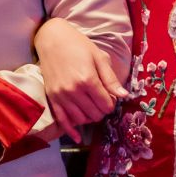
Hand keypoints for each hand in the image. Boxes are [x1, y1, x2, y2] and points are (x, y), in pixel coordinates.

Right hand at [34, 17, 127, 141]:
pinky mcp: (52, 98)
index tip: (110, 96)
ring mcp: (61, 96)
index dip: (111, 103)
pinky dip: (71, 131)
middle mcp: (73, 91)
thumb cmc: (78, 45)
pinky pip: (62, 120)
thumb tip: (123, 96)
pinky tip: (78, 137)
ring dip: (90, 117)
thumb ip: (110, 79)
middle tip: (102, 101)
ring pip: (81, 119)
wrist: (52, 39)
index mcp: (88, 80)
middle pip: (95, 114)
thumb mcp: (98, 58)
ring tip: (92, 107)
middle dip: (102, 111)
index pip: (106, 104)